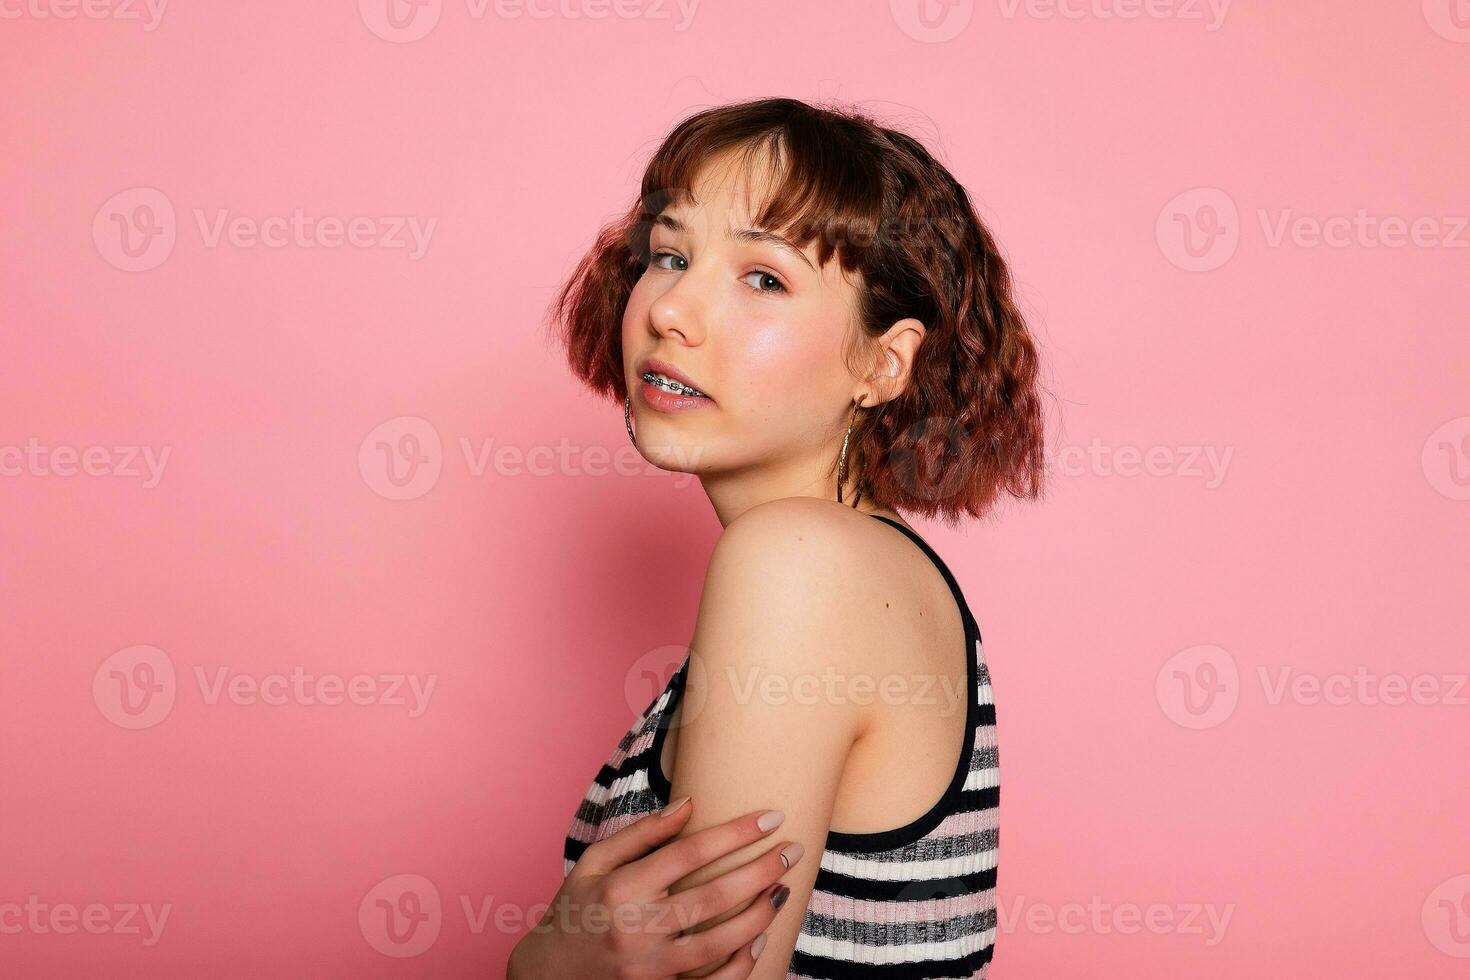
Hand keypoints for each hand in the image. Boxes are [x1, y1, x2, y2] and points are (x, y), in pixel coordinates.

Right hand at [508, 798, 799, 979]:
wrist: (547, 976)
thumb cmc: (575, 910)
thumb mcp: (595, 863)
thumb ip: (641, 834)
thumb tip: (689, 804)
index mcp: (622, 887)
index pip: (691, 852)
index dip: (736, 833)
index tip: (770, 817)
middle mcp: (637, 926)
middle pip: (714, 895)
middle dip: (761, 870)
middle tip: (794, 849)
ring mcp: (650, 965)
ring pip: (720, 941)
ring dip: (760, 914)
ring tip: (783, 889)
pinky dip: (740, 963)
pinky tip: (758, 939)